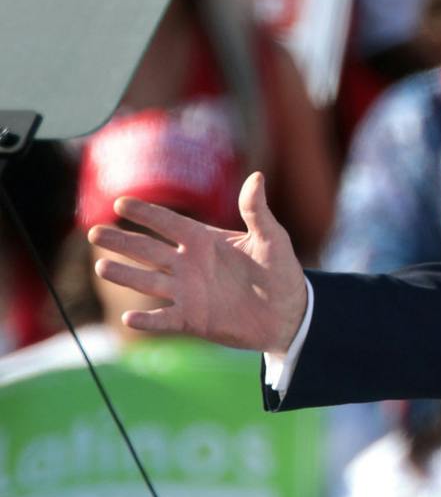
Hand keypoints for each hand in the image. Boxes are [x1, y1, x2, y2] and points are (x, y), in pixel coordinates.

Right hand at [86, 172, 308, 354]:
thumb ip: (257, 211)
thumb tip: (256, 177)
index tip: (121, 202)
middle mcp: (188, 265)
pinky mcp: (192, 319)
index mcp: (204, 241)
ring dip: (126, 275)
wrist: (289, 313)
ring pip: (148, 282)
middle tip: (95, 233)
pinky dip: (147, 320)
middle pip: (147, 250)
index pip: (169, 223)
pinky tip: (130, 317)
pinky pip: (164, 320)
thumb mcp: (272, 238)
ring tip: (102, 267)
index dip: (147, 213)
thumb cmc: (281, 272)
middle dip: (121, 241)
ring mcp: (187, 292)